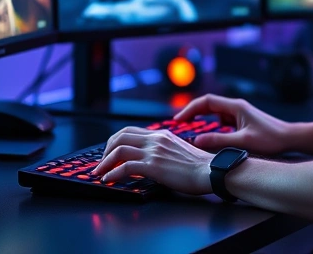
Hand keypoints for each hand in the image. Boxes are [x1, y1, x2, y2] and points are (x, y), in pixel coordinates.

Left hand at [92, 127, 213, 194]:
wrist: (211, 171)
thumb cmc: (200, 166)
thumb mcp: (179, 150)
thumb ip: (164, 149)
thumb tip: (151, 158)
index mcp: (162, 135)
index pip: (130, 131)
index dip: (115, 140)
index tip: (109, 151)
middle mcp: (156, 139)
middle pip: (120, 136)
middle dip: (106, 150)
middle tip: (101, 162)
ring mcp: (154, 152)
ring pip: (119, 150)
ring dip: (105, 163)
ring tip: (100, 173)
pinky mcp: (153, 166)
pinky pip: (125, 167)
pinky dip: (112, 174)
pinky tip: (109, 180)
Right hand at [173, 94, 292, 155]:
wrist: (289, 139)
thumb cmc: (271, 139)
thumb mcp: (242, 142)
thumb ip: (219, 141)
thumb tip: (197, 140)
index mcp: (235, 107)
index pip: (206, 101)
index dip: (190, 109)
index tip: (179, 119)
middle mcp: (236, 107)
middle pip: (208, 105)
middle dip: (193, 114)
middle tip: (180, 125)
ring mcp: (239, 114)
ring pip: (215, 114)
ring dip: (202, 121)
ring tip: (190, 131)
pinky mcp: (242, 122)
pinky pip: (222, 122)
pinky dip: (212, 127)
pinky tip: (209, 138)